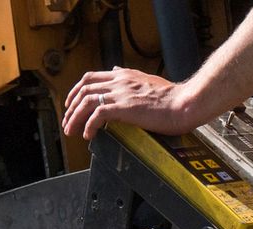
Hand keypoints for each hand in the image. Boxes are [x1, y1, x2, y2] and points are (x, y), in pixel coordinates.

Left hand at [61, 68, 202, 140]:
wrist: (184, 103)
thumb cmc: (172, 97)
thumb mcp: (147, 79)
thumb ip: (129, 75)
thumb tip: (116, 68)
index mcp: (123, 74)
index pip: (90, 77)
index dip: (76, 90)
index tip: (72, 103)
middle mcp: (118, 81)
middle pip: (83, 89)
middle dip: (71, 106)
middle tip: (67, 121)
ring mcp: (121, 94)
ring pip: (86, 102)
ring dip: (75, 118)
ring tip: (72, 131)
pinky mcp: (124, 108)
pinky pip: (97, 115)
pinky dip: (89, 125)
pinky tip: (88, 135)